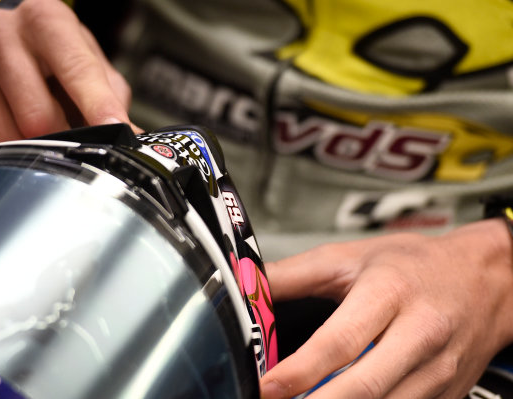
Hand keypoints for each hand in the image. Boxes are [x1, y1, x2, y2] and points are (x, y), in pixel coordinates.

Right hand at [0, 0, 132, 153]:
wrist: (3, 49)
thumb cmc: (55, 62)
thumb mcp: (91, 70)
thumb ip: (111, 100)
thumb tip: (133, 142)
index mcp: (45, 19)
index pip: (76, 68)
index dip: (98, 107)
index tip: (115, 132)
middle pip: (36, 115)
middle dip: (60, 140)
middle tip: (68, 145)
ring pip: (3, 135)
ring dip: (28, 151)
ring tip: (36, 137)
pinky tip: (6, 140)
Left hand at [261, 219, 512, 397]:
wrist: (485, 279)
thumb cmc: (415, 264)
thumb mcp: (350, 256)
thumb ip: (294, 273)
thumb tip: (249, 285)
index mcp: (389, 293)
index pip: (339, 341)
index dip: (299, 371)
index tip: (268, 387)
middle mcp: (419, 334)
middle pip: (364, 387)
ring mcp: (438, 369)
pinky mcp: (448, 392)